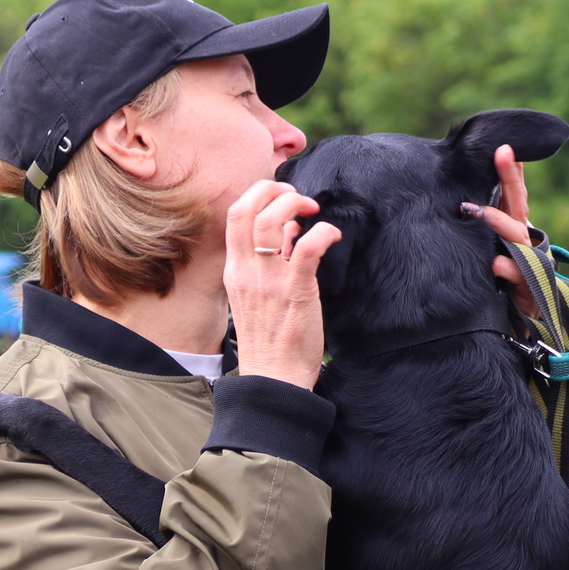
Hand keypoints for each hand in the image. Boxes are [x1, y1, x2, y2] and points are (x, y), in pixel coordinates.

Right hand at [223, 180, 339, 389]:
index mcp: (235, 271)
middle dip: (274, 190)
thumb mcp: (257, 296)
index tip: (280, 197)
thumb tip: (291, 232)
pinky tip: (333, 236)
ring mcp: (269, 282)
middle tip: (299, 198)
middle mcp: (247, 272)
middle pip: (248, 209)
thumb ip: (269, 263)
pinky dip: (323, 232)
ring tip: (314, 211)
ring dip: (296, 205)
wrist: (274, 378)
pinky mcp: (295, 292)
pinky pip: (308, 247)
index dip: (258, 195)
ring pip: (273, 221)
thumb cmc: (270, 340)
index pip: (235, 216)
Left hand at [463, 144, 540, 319]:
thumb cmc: (503, 272)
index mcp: (515, 224)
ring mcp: (528, 261)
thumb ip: (481, 221)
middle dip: (511, 179)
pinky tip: (494, 263)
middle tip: (501, 155)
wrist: (528, 312)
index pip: (515, 191)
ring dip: (499, 223)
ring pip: (517, 237)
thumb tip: (456, 195)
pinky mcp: (528, 287)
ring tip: (479, 211)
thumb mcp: (491, 244)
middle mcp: (523, 237)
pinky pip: (519, 276)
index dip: (511, 169)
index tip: (502, 146)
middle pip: (518, 204)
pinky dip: (507, 268)